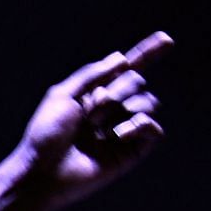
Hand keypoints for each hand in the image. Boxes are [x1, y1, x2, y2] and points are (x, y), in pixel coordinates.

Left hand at [13, 31, 171, 210]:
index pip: (127, 70)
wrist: (43, 171)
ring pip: (148, 102)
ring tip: (96, 128)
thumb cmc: (46, 135)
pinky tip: (117, 136)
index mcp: (95, 95)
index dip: (147, 53)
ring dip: (122, 109)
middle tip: (89, 114)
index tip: (166, 39)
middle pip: (137, 82)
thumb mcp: (62, 95)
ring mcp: (123, 130)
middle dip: (115, 91)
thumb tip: (122, 58)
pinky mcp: (131, 152)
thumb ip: (92, 74)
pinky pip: (153, 129)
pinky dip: (139, 125)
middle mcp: (111, 110)